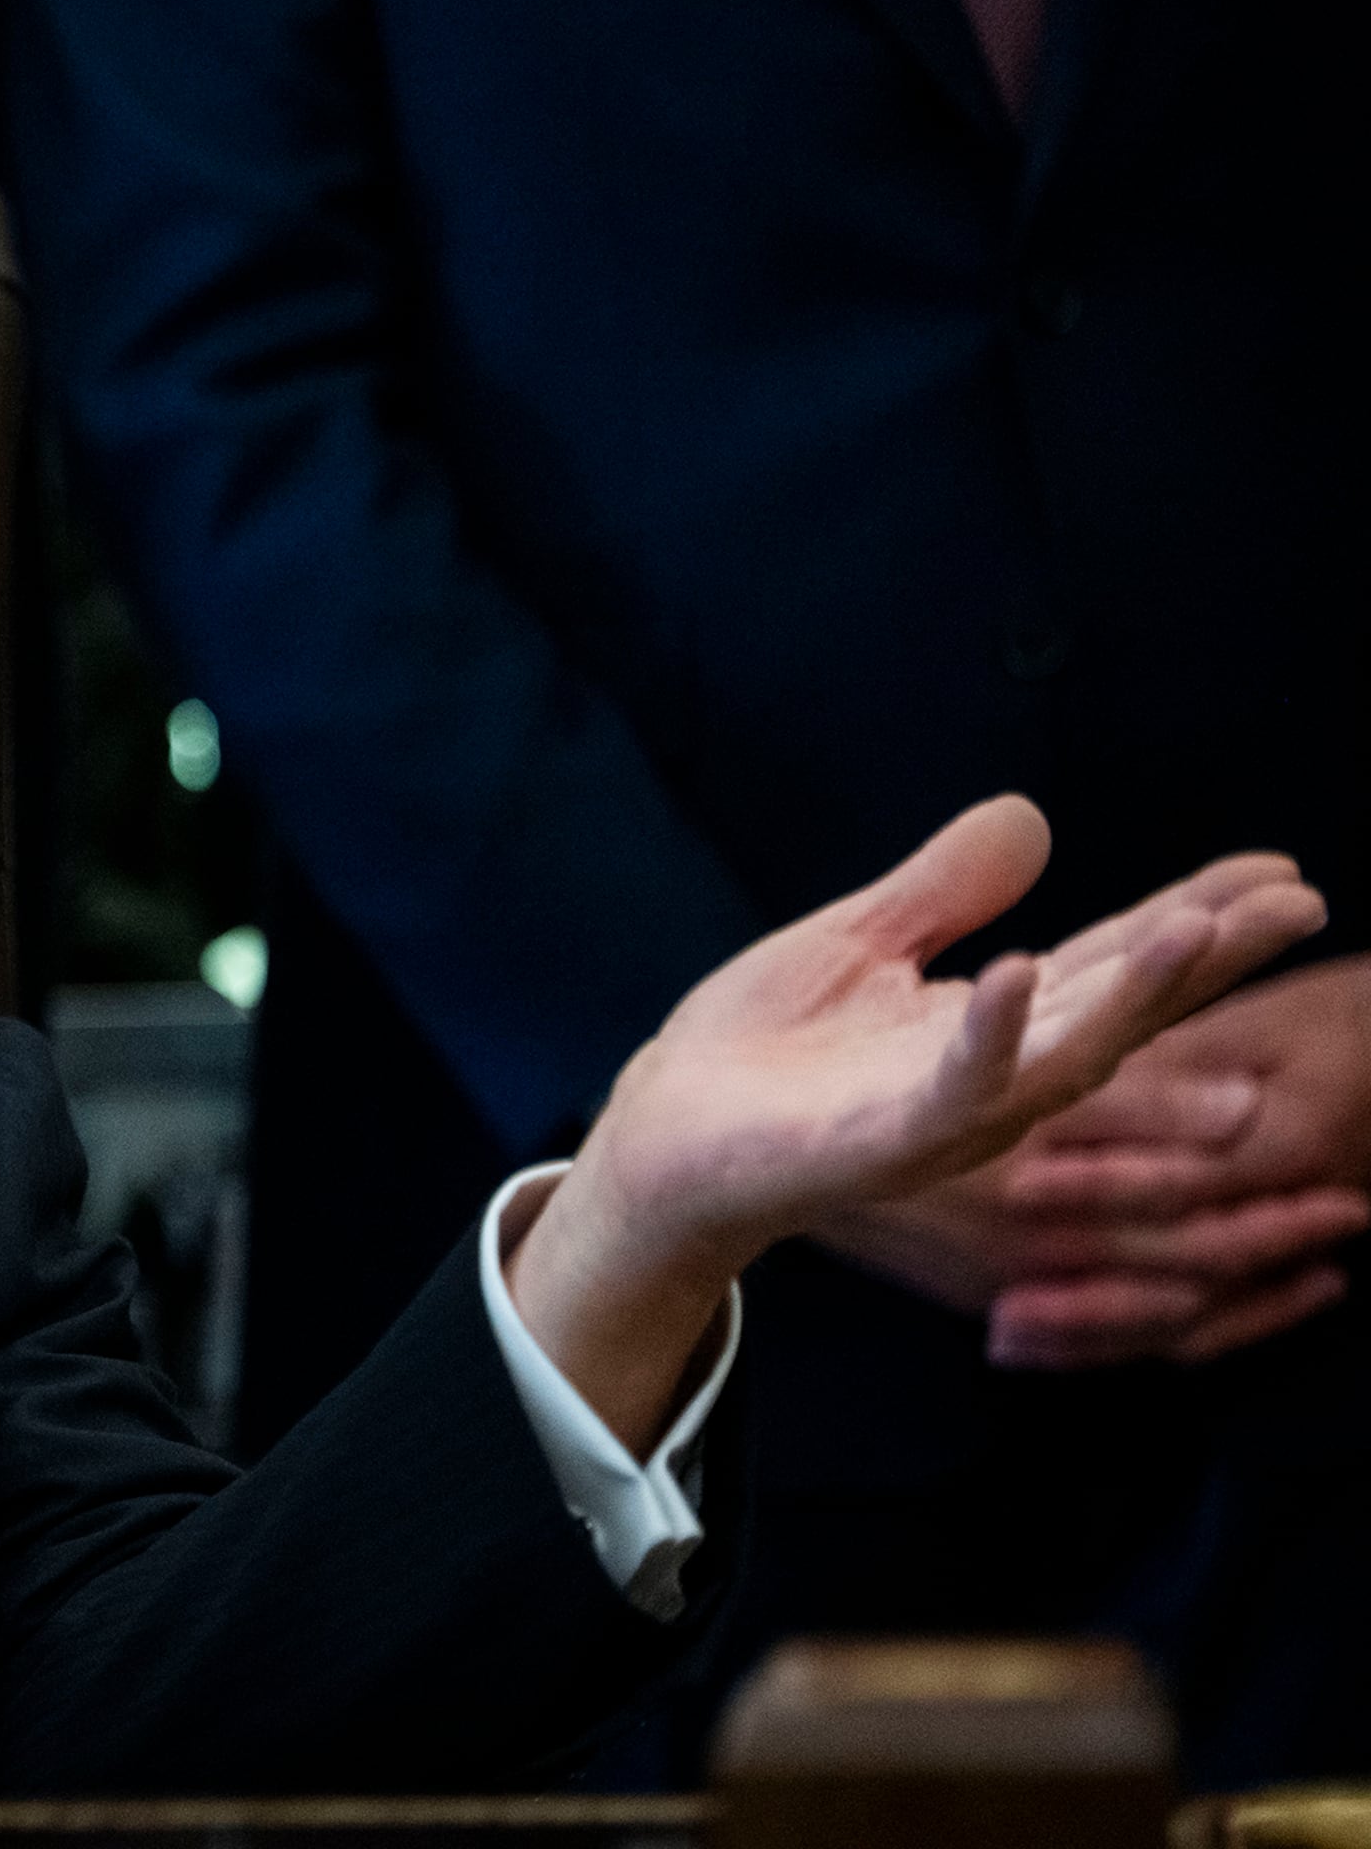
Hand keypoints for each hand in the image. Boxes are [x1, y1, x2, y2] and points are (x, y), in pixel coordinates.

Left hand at [508, 797, 1324, 1449]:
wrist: (661, 1139)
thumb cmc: (757, 1055)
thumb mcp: (858, 944)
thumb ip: (945, 890)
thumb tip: (1030, 814)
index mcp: (988, 1024)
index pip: (1112, 960)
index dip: (1195, 916)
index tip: (1282, 872)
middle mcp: (987, 1073)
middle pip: (1119, 1009)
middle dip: (1205, 958)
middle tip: (1293, 905)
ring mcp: (938, 1112)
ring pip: (1061, 1056)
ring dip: (1128, 995)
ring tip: (1191, 928)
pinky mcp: (874, 1141)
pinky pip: (945, 1091)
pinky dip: (984, 1034)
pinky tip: (1011, 972)